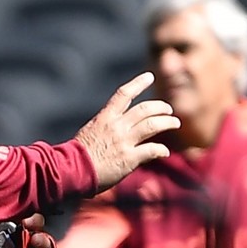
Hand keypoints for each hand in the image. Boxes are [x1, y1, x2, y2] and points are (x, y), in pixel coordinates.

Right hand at [75, 72, 180, 190]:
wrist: (71, 171)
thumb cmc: (78, 155)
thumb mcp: (90, 132)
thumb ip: (106, 127)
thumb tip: (117, 126)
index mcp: (105, 118)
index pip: (123, 94)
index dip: (138, 83)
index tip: (150, 76)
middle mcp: (116, 126)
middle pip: (145, 109)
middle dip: (160, 107)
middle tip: (168, 110)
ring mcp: (123, 142)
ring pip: (152, 125)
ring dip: (167, 123)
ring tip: (175, 123)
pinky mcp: (129, 159)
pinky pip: (151, 150)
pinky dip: (161, 149)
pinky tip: (164, 151)